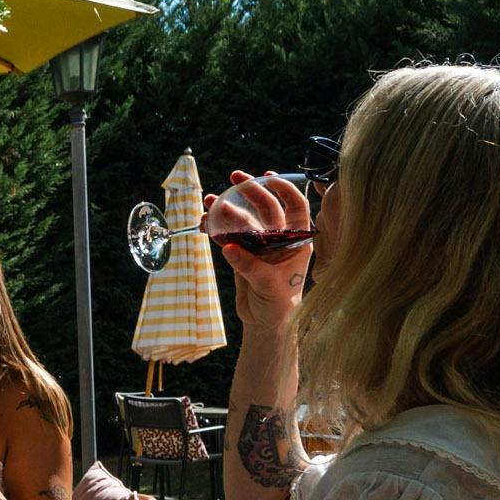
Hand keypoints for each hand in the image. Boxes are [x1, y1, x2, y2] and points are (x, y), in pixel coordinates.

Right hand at [207, 169, 315, 317]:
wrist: (265, 322)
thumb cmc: (279, 304)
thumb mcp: (269, 285)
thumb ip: (249, 266)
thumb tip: (229, 247)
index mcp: (296, 240)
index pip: (296, 207)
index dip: (285, 190)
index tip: (268, 177)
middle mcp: (279, 237)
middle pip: (266, 207)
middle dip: (250, 190)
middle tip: (234, 178)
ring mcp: (259, 244)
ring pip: (243, 219)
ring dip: (227, 208)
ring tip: (210, 200)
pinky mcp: (242, 253)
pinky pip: (228, 235)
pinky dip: (215, 228)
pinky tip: (203, 222)